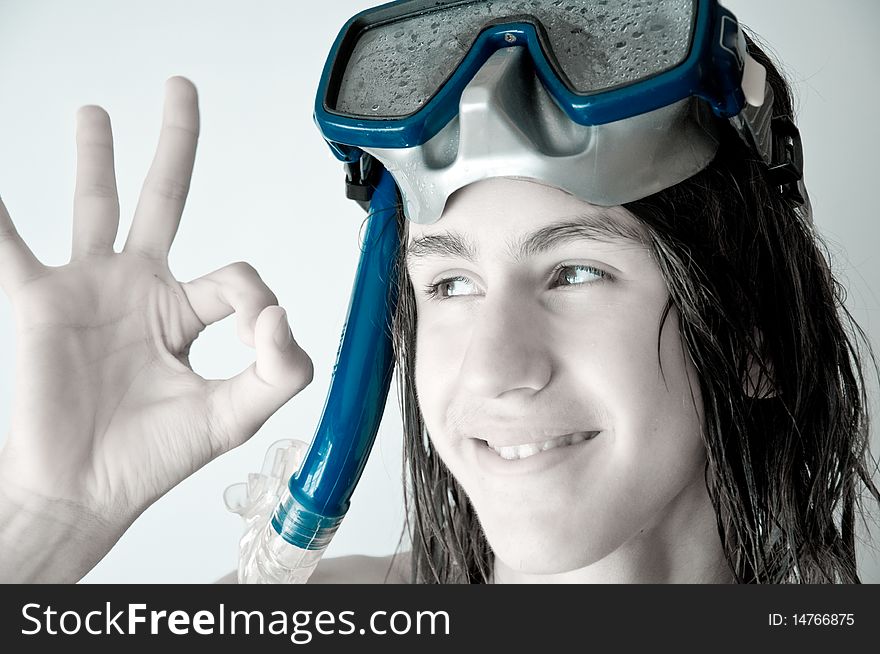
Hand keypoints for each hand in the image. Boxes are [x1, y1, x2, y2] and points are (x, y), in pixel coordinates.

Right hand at [0, 77, 312, 579]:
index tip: (256, 334)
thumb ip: (278, 371)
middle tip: (182, 92)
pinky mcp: (40, 302)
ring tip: (96, 114)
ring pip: (93, 206)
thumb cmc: (152, 460)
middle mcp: (142, 292)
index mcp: (188, 314)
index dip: (256, 299)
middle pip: (163, 202)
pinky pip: (9, 245)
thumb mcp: (232, 417)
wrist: (84, 493)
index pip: (236, 277)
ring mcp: (90, 290)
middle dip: (175, 147)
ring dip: (96, 159)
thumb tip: (280, 313)